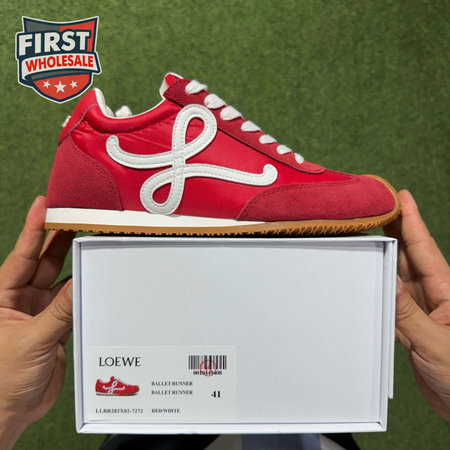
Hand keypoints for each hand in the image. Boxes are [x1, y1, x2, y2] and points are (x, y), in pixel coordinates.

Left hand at [0, 196, 74, 448]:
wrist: (10, 412)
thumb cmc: (1, 378)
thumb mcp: (31, 339)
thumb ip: (60, 311)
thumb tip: (82, 283)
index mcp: (1, 297)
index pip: (21, 255)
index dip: (33, 228)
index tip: (44, 204)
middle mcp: (20, 300)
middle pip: (44, 263)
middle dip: (61, 241)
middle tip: (79, 219)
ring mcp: (39, 313)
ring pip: (61, 282)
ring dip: (76, 267)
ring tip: (93, 245)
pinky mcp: (55, 327)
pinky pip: (72, 303)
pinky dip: (84, 292)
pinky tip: (95, 281)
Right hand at [384, 190, 449, 420]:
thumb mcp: (436, 343)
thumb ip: (409, 313)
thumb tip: (387, 279)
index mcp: (447, 292)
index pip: (424, 249)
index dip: (412, 220)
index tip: (400, 196)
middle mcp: (433, 296)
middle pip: (408, 256)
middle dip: (392, 230)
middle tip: (373, 209)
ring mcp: (421, 311)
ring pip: (397, 277)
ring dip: (381, 258)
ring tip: (363, 238)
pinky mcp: (411, 328)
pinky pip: (390, 302)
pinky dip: (377, 290)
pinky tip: (365, 281)